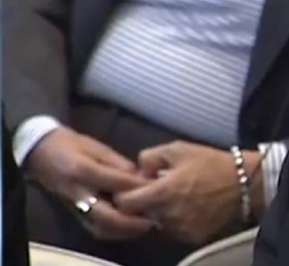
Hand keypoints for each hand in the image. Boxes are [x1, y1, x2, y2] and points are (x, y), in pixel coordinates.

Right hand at [26, 127, 153, 239]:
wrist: (41, 152)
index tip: (159, 188)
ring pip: (101, 227)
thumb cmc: (73, 146)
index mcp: (83, 170)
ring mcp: (73, 205)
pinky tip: (129, 226)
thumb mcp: (99, 148)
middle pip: (106, 215)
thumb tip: (143, 179)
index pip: (115, 183)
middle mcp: (77, 192)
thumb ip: (121, 165)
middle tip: (153, 216)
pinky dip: (114, 231)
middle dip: (132, 219)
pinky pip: (95, 229)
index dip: (139, 187)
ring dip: (125, 229)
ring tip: (146, 223)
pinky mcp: (73, 213)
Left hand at [115, 141, 261, 244]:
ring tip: (177, 198)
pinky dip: (176, 221)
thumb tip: (137, 171)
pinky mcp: (193, 237)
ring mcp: (181, 229)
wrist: (246, 183)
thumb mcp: (179, 149)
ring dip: (160, 213)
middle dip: (143, 205)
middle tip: (156, 192)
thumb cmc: (212, 163)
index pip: (125, 203)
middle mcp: (169, 215)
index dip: (125, 195)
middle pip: (139, 216)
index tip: (133, 188)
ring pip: (157, 224)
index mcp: (162, 192)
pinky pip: (174, 231)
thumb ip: (150, 157)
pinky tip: (189, 208)